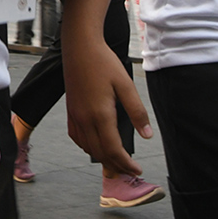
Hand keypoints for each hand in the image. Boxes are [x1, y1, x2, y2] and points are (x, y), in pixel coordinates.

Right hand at [63, 29, 152, 175]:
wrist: (79, 47)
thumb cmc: (103, 62)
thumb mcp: (126, 85)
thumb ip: (137, 111)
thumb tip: (147, 135)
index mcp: (100, 114)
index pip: (113, 150)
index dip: (126, 164)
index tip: (137, 170)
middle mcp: (84, 118)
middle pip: (100, 153)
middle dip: (116, 166)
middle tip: (130, 171)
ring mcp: (75, 115)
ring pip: (87, 147)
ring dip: (102, 158)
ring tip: (117, 162)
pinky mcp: (70, 110)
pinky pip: (77, 137)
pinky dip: (87, 147)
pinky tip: (96, 145)